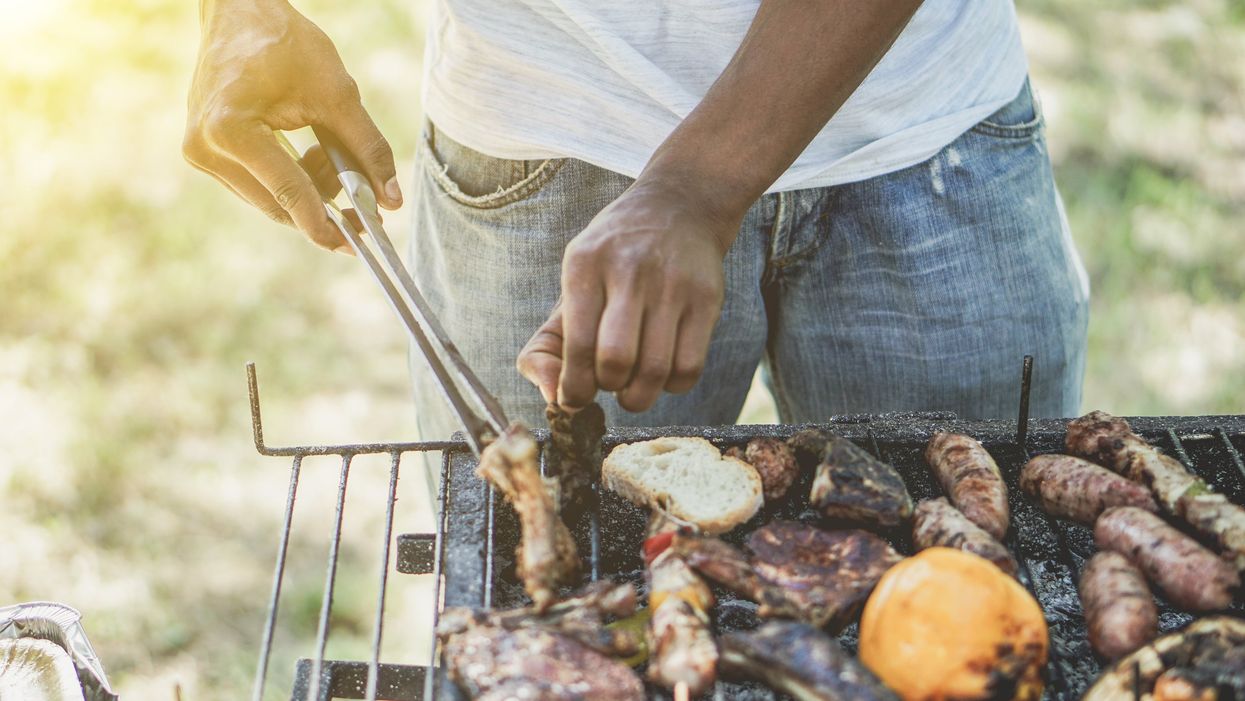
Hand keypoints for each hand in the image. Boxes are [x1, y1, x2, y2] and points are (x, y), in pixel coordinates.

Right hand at [183, 0, 399, 251]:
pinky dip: (291, 181)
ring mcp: (199, 153)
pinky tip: (312, 155)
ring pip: (268, 200)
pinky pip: (257, 185)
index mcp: (230, 130)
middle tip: (366, 210)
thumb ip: (366, 148)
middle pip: (277, 205)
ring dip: (310, 192)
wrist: (239, 12)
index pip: (289, 192)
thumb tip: (391, 200)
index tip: (360, 242)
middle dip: (325, 209)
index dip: (327, 222)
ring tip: (333, 157)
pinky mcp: (204, 153)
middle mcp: (204, 148)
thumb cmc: (284, 44)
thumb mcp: (337, 93)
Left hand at [518, 180, 735, 412]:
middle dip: (607, 389)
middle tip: (607, 384)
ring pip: (655, 371)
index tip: (574, 398)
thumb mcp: (572, 284)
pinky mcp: (707, 299)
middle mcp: (629, 270)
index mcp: (584, 264)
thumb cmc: (613, 261)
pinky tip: (661, 373)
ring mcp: (673, 284)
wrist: (677, 207)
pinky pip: (689, 369)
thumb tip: (554, 400)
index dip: (573, 387)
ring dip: (638, 396)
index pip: (578, 345)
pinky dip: (671, 387)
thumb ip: (545, 347)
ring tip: (632, 386)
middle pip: (616, 362)